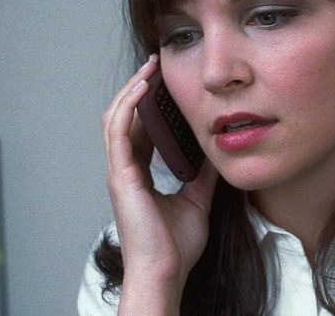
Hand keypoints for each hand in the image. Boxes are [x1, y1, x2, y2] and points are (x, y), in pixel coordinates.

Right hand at [101, 55, 218, 312]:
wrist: (167, 270)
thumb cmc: (178, 244)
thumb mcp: (199, 198)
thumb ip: (204, 173)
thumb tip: (218, 150)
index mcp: (141, 173)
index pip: (141, 129)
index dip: (149, 104)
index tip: (165, 81)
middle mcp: (127, 169)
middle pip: (125, 117)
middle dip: (138, 88)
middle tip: (156, 64)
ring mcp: (121, 171)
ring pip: (116, 118)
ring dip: (131, 90)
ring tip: (149, 68)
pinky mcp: (121, 176)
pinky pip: (119, 132)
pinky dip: (129, 107)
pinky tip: (142, 89)